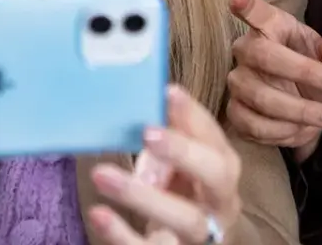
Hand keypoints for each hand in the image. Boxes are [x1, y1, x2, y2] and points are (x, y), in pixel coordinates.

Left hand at [88, 85, 240, 243]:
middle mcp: (219, 200)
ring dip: (142, 195)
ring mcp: (199, 233)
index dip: (193, 115)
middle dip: (183, 151)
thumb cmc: (185, 191)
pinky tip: (98, 213)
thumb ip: (169, 136)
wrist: (197, 242)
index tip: (167, 92)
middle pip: (214, 175)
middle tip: (147, 132)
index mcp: (223, 167)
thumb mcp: (182, 162)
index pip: (214, 137)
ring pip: (184, 218)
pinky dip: (122, 234)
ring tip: (102, 174)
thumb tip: (141, 103)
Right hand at [225, 0, 321, 158]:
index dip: (246, 3)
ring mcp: (238, 81)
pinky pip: (254, 125)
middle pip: (262, 55)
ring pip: (260, 96)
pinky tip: (304, 130)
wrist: (313, 114)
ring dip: (301, 111)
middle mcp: (248, 50)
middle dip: (303, 72)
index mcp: (274, 27)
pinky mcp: (235, 111)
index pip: (256, 12)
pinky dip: (285, 132)